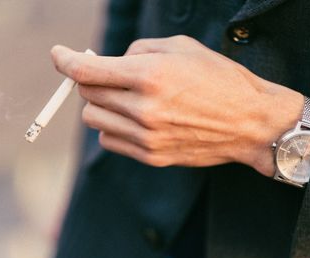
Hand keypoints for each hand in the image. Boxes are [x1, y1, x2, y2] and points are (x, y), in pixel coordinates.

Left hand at [51, 35, 302, 176]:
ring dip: (102, 105)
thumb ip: (139, 50)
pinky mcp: (152, 157)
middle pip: (88, 94)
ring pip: (95, 119)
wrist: (251, 123)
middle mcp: (145, 109)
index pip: (87, 70)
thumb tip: (112, 61)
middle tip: (109, 75)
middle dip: (92, 80)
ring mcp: (147, 137)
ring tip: (126, 99)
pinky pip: (110, 141)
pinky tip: (133, 119)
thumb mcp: (182, 48)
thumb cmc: (221, 79)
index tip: (59, 55)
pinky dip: (113, 126)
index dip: (65, 60)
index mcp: (151, 76)